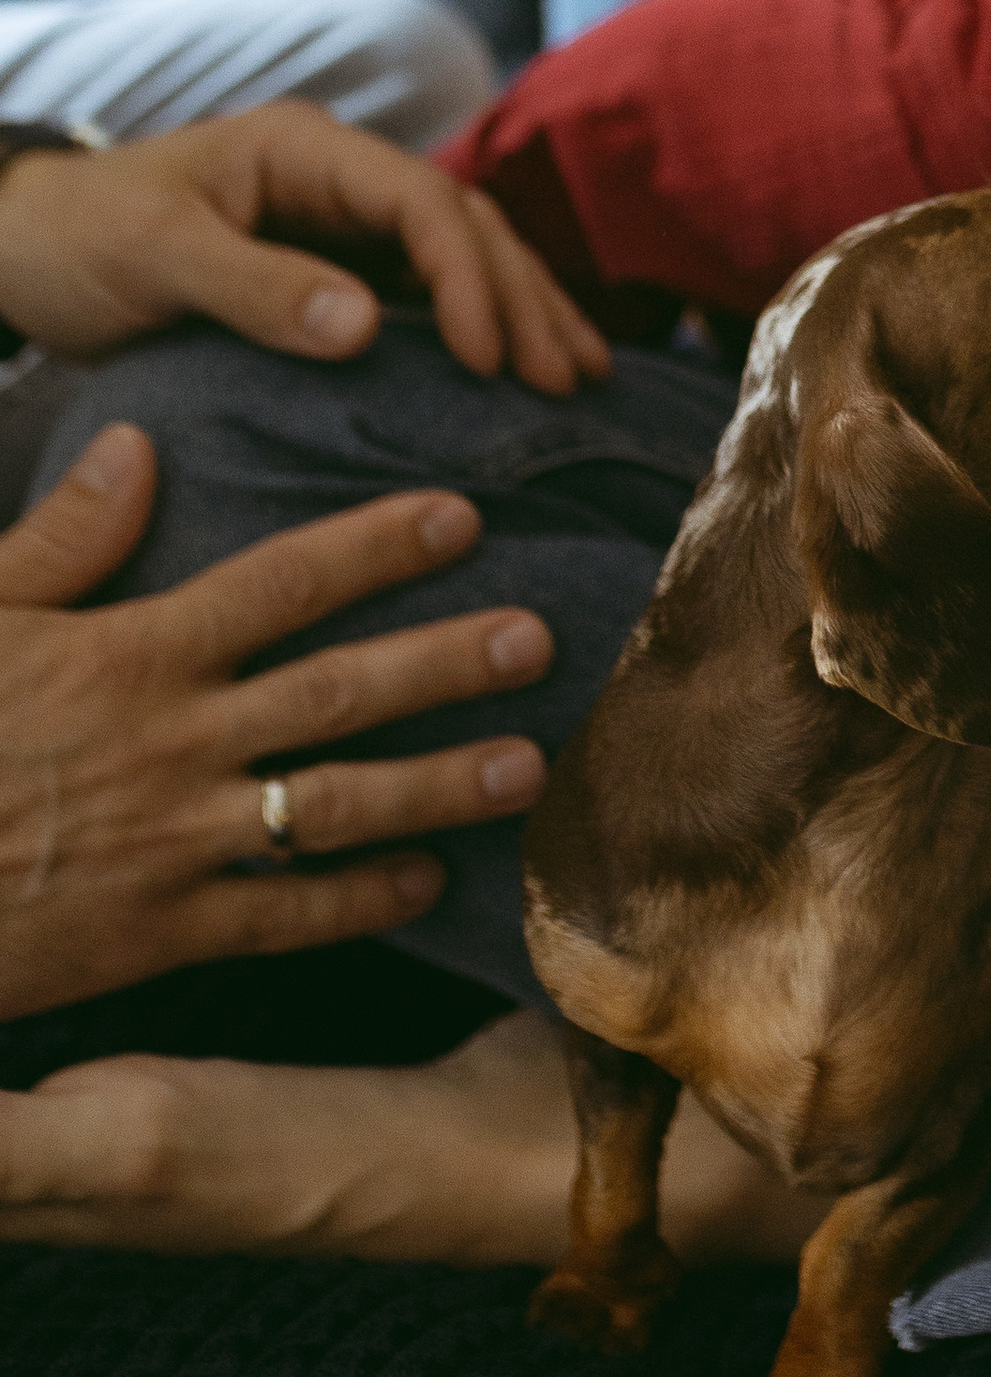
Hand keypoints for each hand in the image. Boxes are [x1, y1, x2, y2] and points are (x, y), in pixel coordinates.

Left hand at [0, 104, 609, 390]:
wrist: (26, 247)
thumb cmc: (79, 239)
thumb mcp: (155, 256)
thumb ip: (255, 286)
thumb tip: (364, 326)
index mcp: (306, 149)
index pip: (421, 201)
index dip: (466, 277)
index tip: (487, 359)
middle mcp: (341, 177)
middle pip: (464, 225)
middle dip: (521, 299)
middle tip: (564, 380)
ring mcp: (345, 223)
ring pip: (464, 254)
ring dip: (524, 310)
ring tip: (580, 376)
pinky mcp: (338, 270)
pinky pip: (430, 293)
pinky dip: (486, 326)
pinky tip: (526, 367)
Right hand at [0, 424, 554, 1020]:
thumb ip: (64, 534)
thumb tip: (138, 444)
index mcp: (134, 655)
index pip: (284, 583)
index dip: (380, 546)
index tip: (461, 515)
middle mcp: (174, 743)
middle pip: (339, 689)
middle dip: (446, 661)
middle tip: (541, 636)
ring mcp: (174, 842)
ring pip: (335, 804)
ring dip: (438, 782)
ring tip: (526, 760)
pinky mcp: (158, 932)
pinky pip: (281, 916)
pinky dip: (356, 899)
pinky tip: (427, 879)